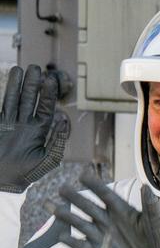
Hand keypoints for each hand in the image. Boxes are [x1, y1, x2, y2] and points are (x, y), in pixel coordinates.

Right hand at [0, 65, 68, 193]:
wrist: (4, 180)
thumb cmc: (27, 173)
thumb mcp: (49, 159)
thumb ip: (57, 140)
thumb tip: (64, 119)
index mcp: (40, 131)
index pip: (46, 108)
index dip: (49, 95)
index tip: (50, 80)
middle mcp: (26, 124)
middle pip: (31, 100)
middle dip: (33, 84)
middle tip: (36, 67)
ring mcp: (11, 123)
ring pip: (15, 99)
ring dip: (19, 85)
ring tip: (21, 68)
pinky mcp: (0, 124)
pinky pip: (3, 105)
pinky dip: (6, 93)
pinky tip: (9, 81)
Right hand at [51, 174, 159, 247]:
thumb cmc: (157, 238)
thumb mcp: (156, 221)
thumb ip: (151, 205)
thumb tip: (146, 186)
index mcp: (121, 210)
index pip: (105, 195)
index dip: (95, 186)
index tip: (83, 175)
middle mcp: (108, 220)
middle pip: (88, 207)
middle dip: (75, 198)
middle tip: (62, 189)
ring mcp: (102, 235)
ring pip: (81, 224)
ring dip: (67, 217)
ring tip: (52, 207)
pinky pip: (83, 247)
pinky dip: (73, 243)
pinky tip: (61, 237)